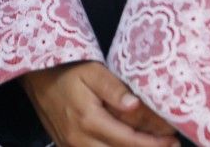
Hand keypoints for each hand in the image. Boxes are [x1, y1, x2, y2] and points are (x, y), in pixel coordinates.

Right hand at [21, 62, 177, 145]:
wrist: (36, 76)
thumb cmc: (67, 70)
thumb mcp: (92, 71)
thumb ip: (114, 88)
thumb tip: (135, 105)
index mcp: (89, 121)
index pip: (129, 141)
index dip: (153, 144)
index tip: (172, 141)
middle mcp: (80, 140)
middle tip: (170, 146)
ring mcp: (72, 146)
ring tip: (151, 145)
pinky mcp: (68, 146)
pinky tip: (127, 144)